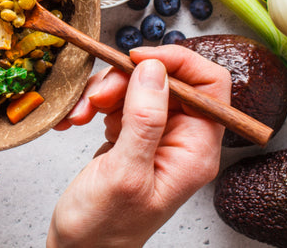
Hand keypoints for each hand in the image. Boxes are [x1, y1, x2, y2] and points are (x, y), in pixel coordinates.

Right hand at [47, 45, 230, 247]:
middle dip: (128, 79)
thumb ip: (144, 118)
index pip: (210, 85)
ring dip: (104, 91)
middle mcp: (182, 139)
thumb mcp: (125, 172)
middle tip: (99, 98)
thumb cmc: (103, 228)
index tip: (139, 58)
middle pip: (167, 80)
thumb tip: (154, 68)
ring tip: (81, 114)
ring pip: (138, 85)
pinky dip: (93, 103)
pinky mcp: (132, 136)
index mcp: (195, 150)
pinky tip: (76, 120)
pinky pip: (118, 100)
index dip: (178, 62)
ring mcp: (156, 136)